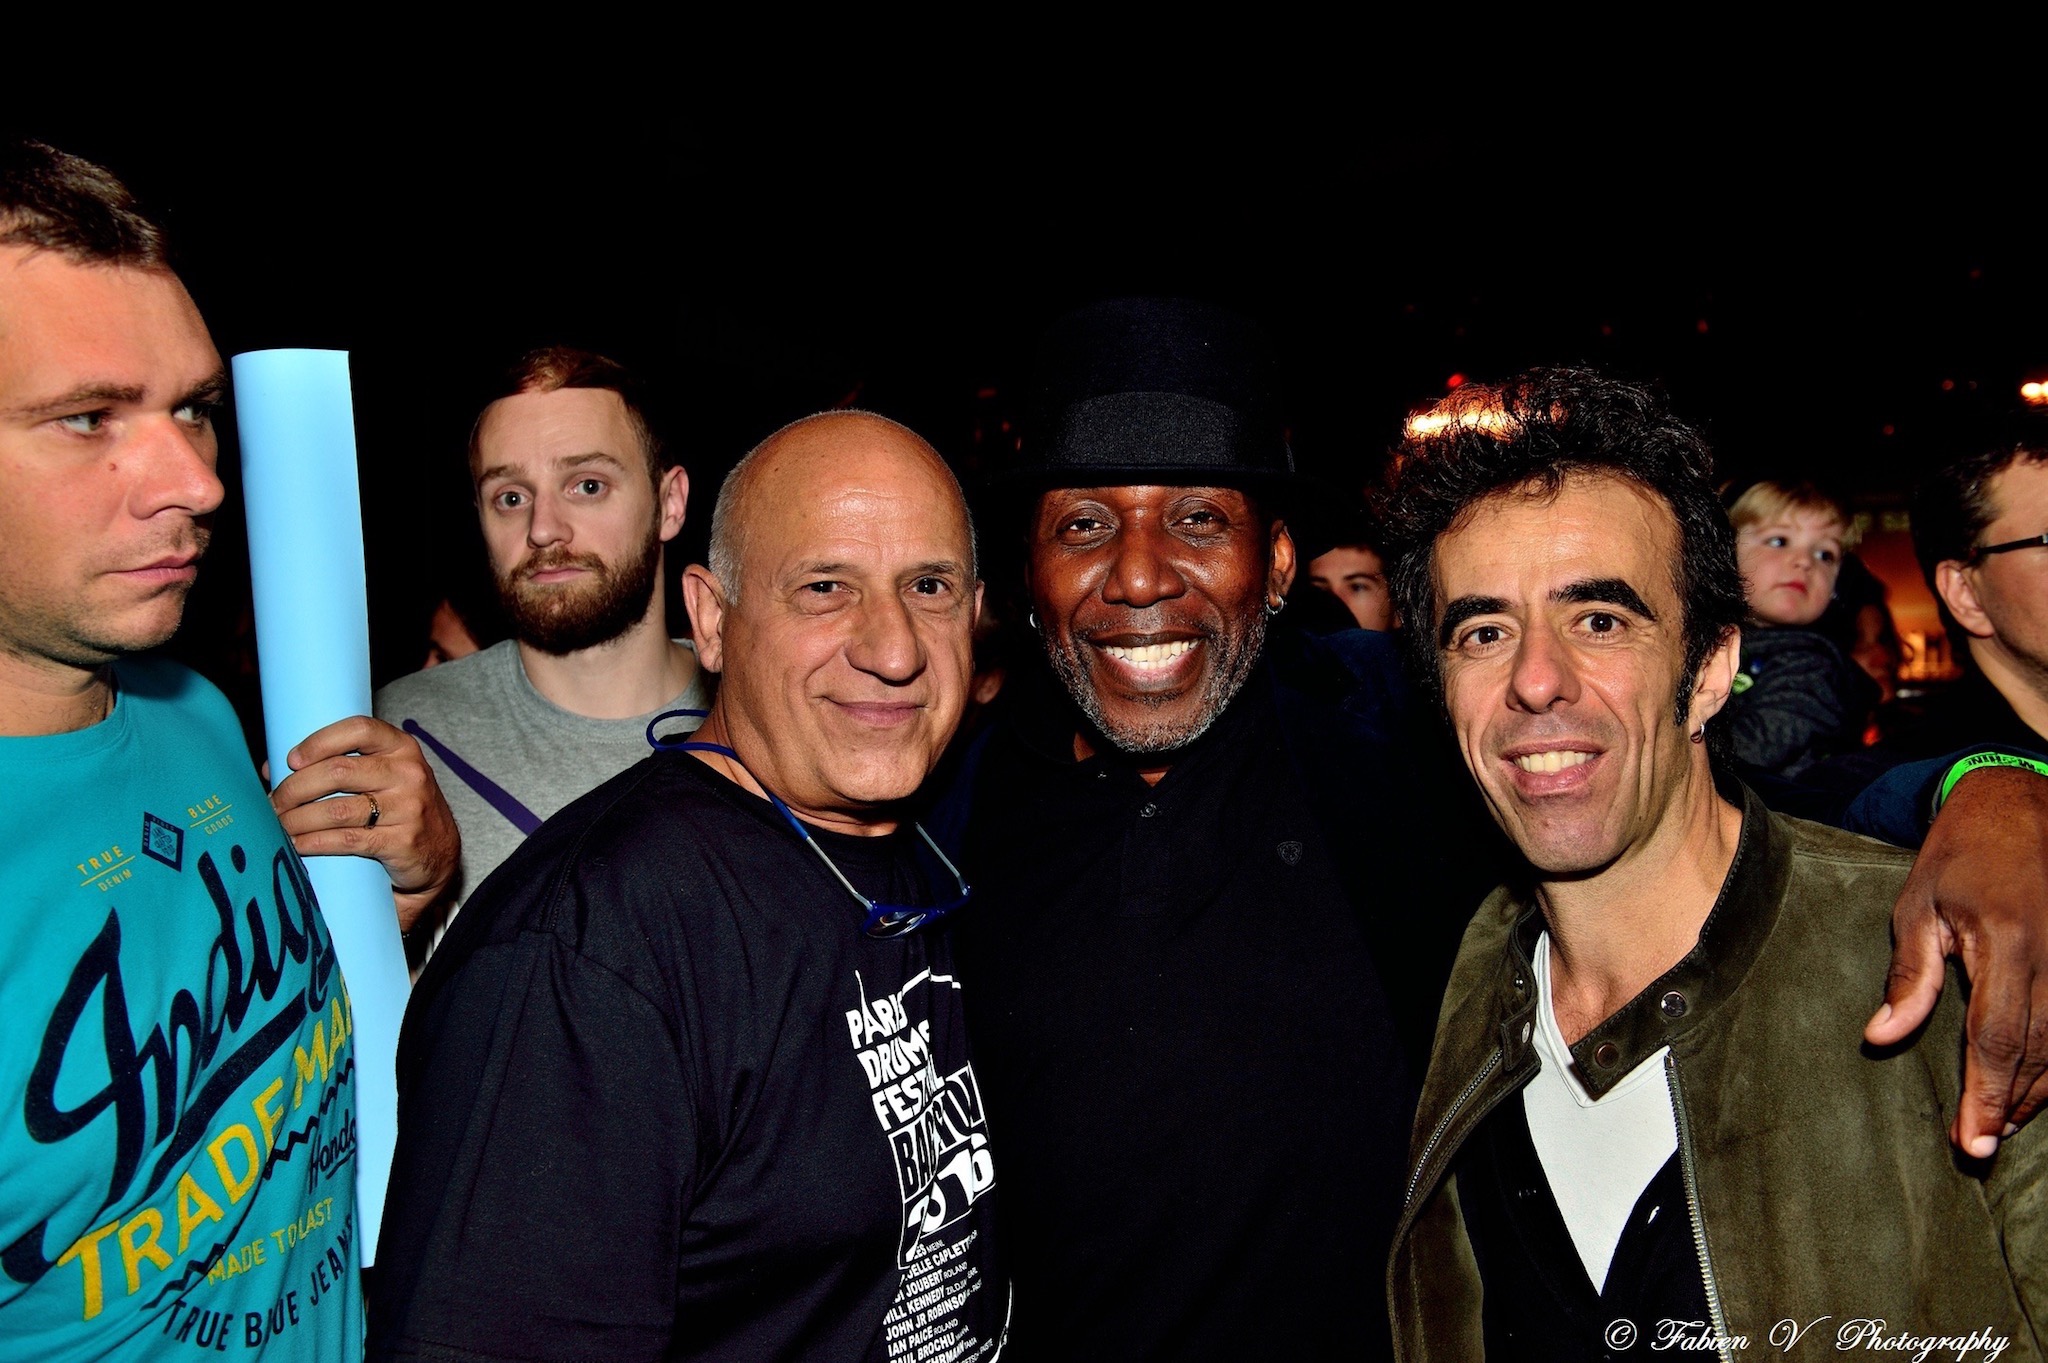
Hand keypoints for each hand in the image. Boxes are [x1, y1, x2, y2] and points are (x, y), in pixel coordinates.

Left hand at [268, 715, 459, 934]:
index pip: (359, 729)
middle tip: (274, 803)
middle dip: (295, 788)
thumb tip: (271, 768)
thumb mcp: (381, 776)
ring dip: (297, 819)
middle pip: (338, 771)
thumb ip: (336, 765)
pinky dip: (314, 842)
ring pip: (337, 810)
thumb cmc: (398, 807)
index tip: (292, 760)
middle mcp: (408, 773)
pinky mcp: (402, 841)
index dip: (320, 741)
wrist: (438, 852)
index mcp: (401, 747)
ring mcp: (408, 808)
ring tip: (279, 825)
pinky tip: (297, 845)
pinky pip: (347, 840)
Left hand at [1866, 765, 2047, 1156]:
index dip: (1987, 1093)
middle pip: (2038, 1051)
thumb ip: (1908, 973)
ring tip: (2000, 1124)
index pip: (1998, 1036)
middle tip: (1978, 1146)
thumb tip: (1881, 1036)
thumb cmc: (1960, 853)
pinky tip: (2033, 1086)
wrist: (2021, 806)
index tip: (1972, 1138)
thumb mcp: (1917, 903)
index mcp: (2007, 941)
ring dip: (2036, 1091)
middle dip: (2010, 1104)